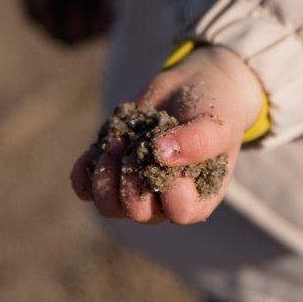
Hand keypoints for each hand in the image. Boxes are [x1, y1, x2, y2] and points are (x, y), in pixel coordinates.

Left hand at [70, 46, 264, 224]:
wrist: (192, 89)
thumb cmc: (214, 111)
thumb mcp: (216, 123)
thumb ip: (198, 141)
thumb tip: (161, 153)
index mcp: (197, 199)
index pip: (181, 211)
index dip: (173, 185)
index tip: (170, 150)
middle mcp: (164, 203)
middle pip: (138, 212)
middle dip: (135, 175)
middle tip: (144, 140)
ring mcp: (135, 191)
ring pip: (108, 206)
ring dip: (108, 173)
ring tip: (120, 141)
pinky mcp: (112, 174)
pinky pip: (86, 188)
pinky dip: (86, 171)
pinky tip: (97, 148)